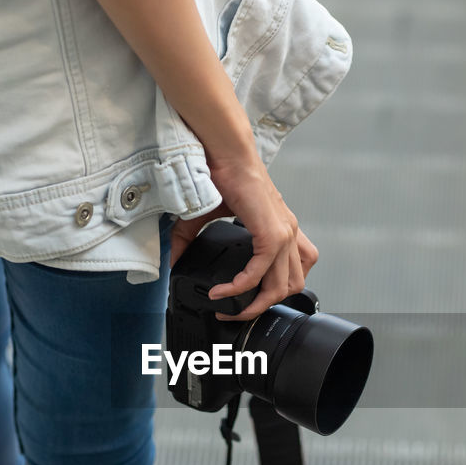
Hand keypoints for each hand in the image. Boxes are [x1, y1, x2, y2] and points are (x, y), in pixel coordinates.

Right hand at [169, 151, 318, 320]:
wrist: (223, 152)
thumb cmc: (221, 173)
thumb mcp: (207, 215)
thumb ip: (190, 240)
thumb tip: (172, 261)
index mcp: (281, 229)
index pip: (293, 272)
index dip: (270, 293)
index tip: (241, 302)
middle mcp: (288, 233)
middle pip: (291, 287)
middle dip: (262, 306)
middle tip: (234, 312)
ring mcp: (284, 234)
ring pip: (283, 287)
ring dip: (255, 303)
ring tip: (229, 307)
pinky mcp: (272, 233)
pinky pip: (261, 273)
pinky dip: (241, 287)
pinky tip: (223, 290)